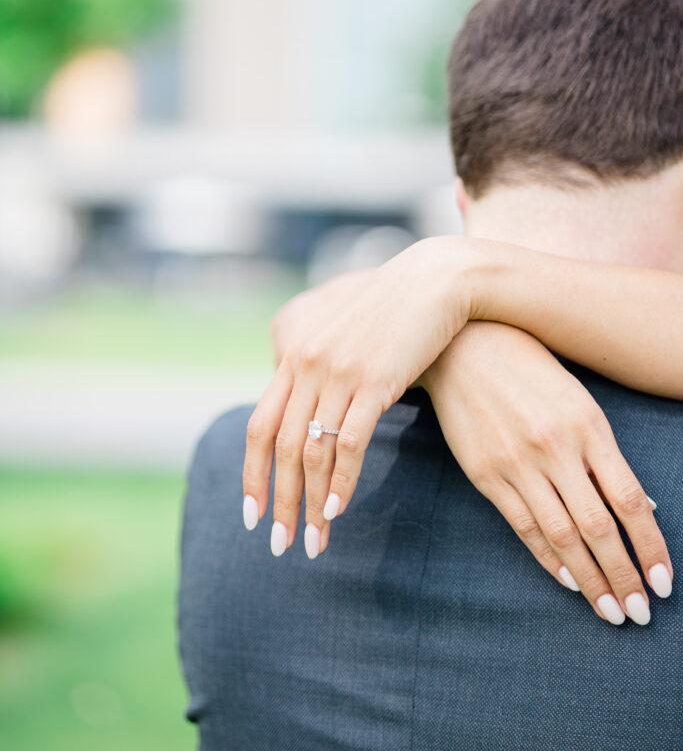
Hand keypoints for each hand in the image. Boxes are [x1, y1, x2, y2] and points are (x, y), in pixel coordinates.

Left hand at [242, 238, 473, 557]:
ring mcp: (340, 373)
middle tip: (281, 545)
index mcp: (296, 358)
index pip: (259, 427)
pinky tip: (339, 508)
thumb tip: (309, 416)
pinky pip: (350, 442)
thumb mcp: (344, 340)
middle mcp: (309, 366)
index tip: (252, 515)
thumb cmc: (391, 315)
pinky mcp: (375, 381)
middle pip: (280, 447)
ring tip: (315, 541)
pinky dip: (342, 480)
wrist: (433, 281)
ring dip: (310, 502)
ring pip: (312, 451)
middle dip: (278, 503)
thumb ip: (319, 372)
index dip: (252, 475)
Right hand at [422, 322, 673, 624]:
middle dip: (623, 576)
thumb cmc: (529, 368)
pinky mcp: (484, 472)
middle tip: (640, 614)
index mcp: (586, 424)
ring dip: (589, 580)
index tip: (663, 582)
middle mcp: (554, 447)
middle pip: (597, 527)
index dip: (649, 545)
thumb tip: (639, 505)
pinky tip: (568, 579)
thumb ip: (604, 454)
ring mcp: (516, 462)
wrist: (461, 347)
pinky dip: (547, 557)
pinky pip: (522, 525)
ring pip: (560, 535)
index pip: (628, 499)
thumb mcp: (578, 399)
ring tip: (609, 611)